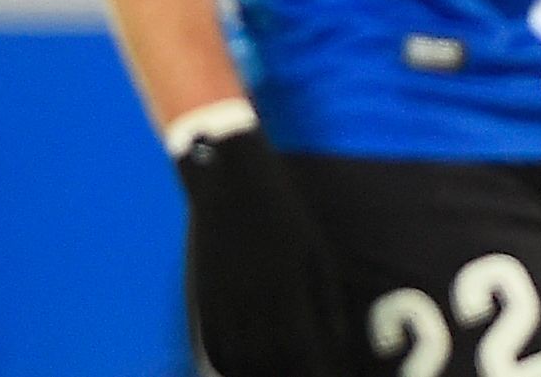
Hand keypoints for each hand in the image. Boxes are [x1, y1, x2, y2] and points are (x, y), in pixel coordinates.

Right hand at [177, 127, 351, 376]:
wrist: (231, 183)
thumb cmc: (285, 216)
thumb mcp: (317, 255)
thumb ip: (327, 305)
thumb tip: (337, 347)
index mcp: (289, 292)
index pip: (303, 355)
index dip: (317, 372)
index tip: (328, 375)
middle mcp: (254, 304)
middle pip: (269, 365)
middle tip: (304, 375)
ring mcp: (224, 304)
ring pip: (238, 363)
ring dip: (258, 375)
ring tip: (277, 374)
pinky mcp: (203, 300)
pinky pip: (214, 347)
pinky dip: (228, 366)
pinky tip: (244, 368)